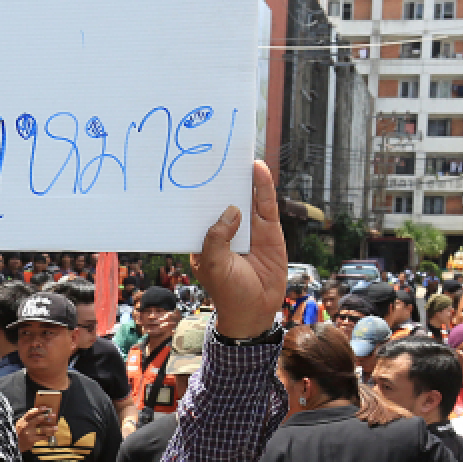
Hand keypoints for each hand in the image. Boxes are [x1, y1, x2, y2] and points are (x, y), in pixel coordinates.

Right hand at [15, 406, 57, 451]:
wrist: (15, 445)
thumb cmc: (20, 434)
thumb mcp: (21, 425)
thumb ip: (28, 419)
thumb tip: (39, 412)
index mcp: (22, 420)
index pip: (31, 413)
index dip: (38, 410)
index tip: (46, 408)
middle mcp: (25, 425)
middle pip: (38, 419)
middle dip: (47, 416)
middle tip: (54, 415)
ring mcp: (28, 433)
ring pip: (42, 429)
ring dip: (51, 428)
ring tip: (56, 428)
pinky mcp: (31, 440)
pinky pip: (42, 437)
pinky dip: (47, 437)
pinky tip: (50, 436)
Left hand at [193, 161, 287, 339]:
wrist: (256, 310)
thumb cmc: (228, 291)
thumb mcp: (213, 265)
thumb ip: (217, 238)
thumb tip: (232, 210)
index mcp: (207, 238)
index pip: (201, 209)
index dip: (198, 191)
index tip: (193, 170)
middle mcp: (227, 229)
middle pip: (224, 198)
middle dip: (220, 178)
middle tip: (216, 151)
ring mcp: (249, 228)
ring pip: (246, 197)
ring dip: (242, 177)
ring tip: (238, 153)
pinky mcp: (269, 230)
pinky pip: (265, 204)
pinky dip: (263, 186)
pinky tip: (258, 169)